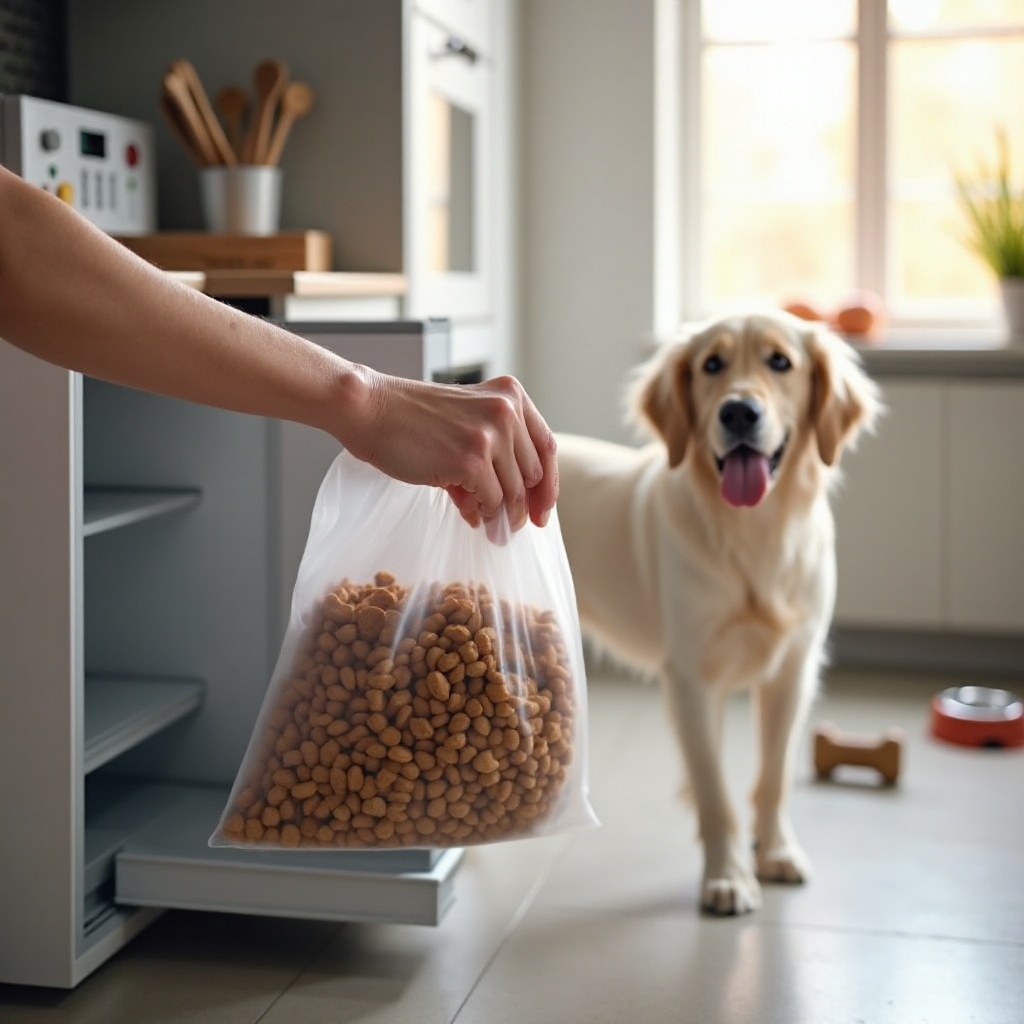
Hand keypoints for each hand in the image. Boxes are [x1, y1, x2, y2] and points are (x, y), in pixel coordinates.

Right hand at [339, 369, 557, 531]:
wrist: (372, 412)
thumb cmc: (413, 420)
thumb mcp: (466, 421)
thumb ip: (496, 452)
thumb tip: (513, 506)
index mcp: (510, 395)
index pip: (545, 447)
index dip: (547, 485)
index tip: (542, 511)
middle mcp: (506, 411)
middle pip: (533, 474)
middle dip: (522, 506)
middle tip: (510, 527)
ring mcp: (490, 435)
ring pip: (512, 492)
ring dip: (499, 514)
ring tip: (487, 525)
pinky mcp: (471, 460)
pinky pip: (490, 500)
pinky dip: (481, 512)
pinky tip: (468, 513)